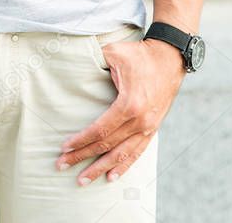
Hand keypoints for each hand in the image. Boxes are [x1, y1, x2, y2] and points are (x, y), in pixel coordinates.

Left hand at [55, 36, 185, 184]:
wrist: (170, 58)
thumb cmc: (140, 54)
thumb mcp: (115, 52)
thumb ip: (94, 58)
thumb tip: (72, 61)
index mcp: (129, 105)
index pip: (100, 130)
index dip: (81, 140)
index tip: (64, 147)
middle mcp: (139, 121)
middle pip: (107, 145)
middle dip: (83, 157)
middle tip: (62, 165)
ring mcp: (148, 128)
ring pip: (121, 155)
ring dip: (100, 168)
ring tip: (83, 179)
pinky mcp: (153, 129)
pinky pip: (137, 152)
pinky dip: (124, 166)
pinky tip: (111, 176)